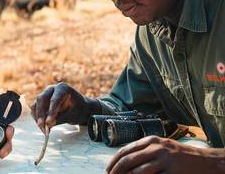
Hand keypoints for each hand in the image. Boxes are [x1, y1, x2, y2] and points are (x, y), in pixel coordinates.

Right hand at [30, 82, 100, 131]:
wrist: (78, 107)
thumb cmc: (77, 109)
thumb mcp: (72, 114)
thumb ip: (60, 118)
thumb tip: (48, 124)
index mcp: (62, 88)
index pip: (55, 99)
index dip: (51, 111)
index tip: (49, 122)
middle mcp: (51, 89)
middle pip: (41, 99)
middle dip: (40, 113)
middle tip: (42, 126)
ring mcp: (45, 95)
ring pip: (35, 104)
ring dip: (37, 118)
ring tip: (44, 130)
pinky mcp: (40, 102)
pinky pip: (35, 110)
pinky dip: (37, 119)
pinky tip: (43, 127)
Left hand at [105, 136, 224, 173]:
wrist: (203, 161)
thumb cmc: (178, 156)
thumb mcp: (160, 147)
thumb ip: (143, 151)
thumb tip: (122, 161)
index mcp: (150, 140)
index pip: (125, 150)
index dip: (113, 162)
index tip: (108, 170)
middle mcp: (155, 147)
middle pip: (127, 160)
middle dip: (115, 171)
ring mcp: (163, 158)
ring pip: (136, 170)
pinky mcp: (170, 170)